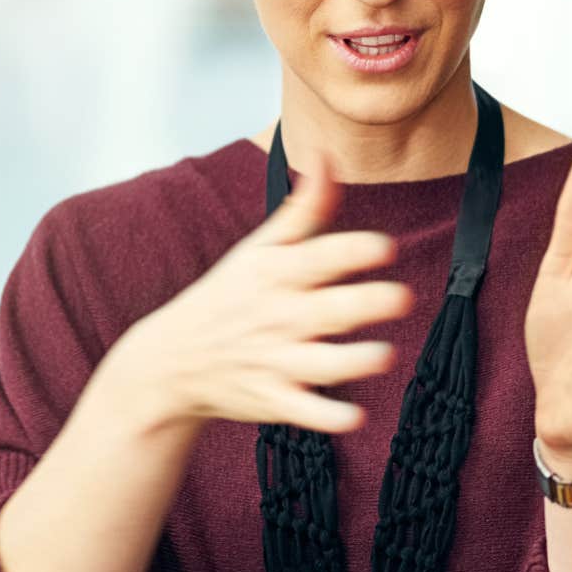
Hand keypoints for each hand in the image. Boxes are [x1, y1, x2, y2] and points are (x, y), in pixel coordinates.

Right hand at [92, 152, 410, 436]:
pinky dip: (328, 417)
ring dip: (356, 361)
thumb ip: (304, 207)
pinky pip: (304, 412)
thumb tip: (328, 153)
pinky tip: (355, 415)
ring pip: (323, 364)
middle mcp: (278, 316)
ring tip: (385, 355)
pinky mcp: (272, 401)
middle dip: (367, 304)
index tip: (386, 248)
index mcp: (277, 273)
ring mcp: (275, 361)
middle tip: (402, 299)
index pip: (320, 257)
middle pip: (331, 309)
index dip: (354, 251)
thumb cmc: (227, 296)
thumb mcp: (259, 248)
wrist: (169, 362)